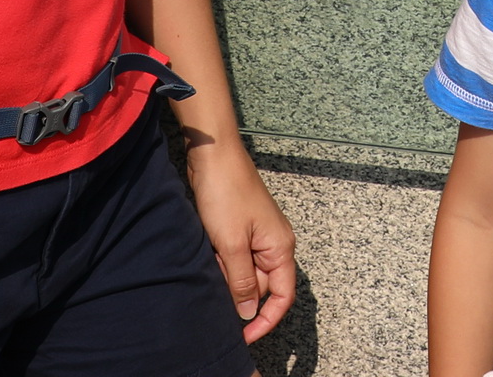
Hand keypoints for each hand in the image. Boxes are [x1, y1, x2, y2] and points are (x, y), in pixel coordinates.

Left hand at [189, 143, 299, 342]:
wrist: (214, 157)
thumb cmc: (226, 194)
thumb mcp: (231, 244)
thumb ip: (241, 282)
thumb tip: (247, 312)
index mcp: (281, 248)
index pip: (282, 296)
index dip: (266, 320)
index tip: (244, 335)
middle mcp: (274, 244)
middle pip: (260, 286)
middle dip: (236, 289)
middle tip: (216, 275)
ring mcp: (258, 236)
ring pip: (244, 273)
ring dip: (226, 274)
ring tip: (212, 256)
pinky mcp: (242, 230)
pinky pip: (234, 259)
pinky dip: (222, 261)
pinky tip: (210, 251)